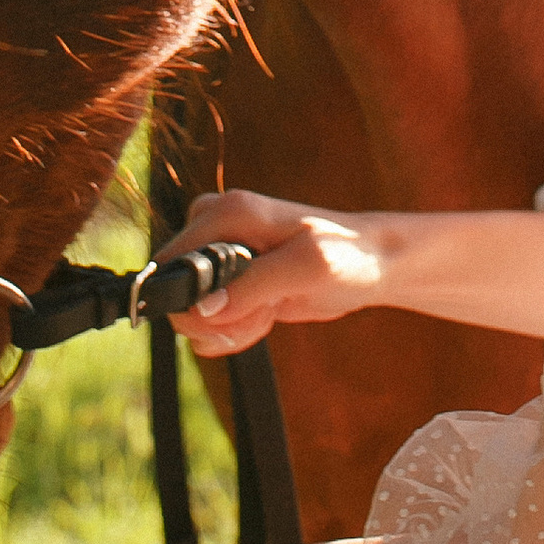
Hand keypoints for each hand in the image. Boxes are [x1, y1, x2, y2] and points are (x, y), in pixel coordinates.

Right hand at [159, 187, 390, 353]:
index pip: (170, 262)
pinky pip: (210, 322)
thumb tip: (202, 308)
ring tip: (270, 311)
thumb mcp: (306, 268)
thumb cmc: (347, 255)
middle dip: (215, 320)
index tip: (233, 312)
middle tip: (261, 313)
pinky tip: (268, 315)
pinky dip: (236, 331)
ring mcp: (222, 257)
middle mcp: (216, 229)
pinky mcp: (232, 282)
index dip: (190, 300)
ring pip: (192, 314)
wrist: (373, 264)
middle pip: (175, 294)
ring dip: (229, 328)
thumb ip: (253, 285)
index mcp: (228, 212)